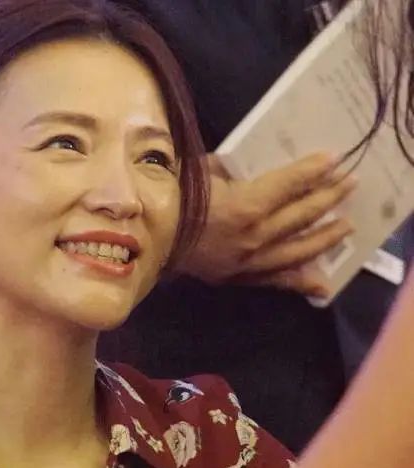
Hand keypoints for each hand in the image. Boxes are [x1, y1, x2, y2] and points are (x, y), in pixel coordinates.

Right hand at [176, 153, 356, 296]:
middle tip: (350, 184)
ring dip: (325, 237)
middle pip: (300, 215)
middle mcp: (254, 236)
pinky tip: (321, 284)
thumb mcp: (198, 172)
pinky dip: (299, 282)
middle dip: (329, 197)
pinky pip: (274, 281)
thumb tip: (241, 166)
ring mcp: (248, 261)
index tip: (334, 159)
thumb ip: (225, 168)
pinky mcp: (237, 277)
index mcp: (245, 206)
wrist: (142, 238)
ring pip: (297, 250)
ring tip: (347, 226)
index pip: (290, 184)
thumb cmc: (168, 199)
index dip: (313, 170)